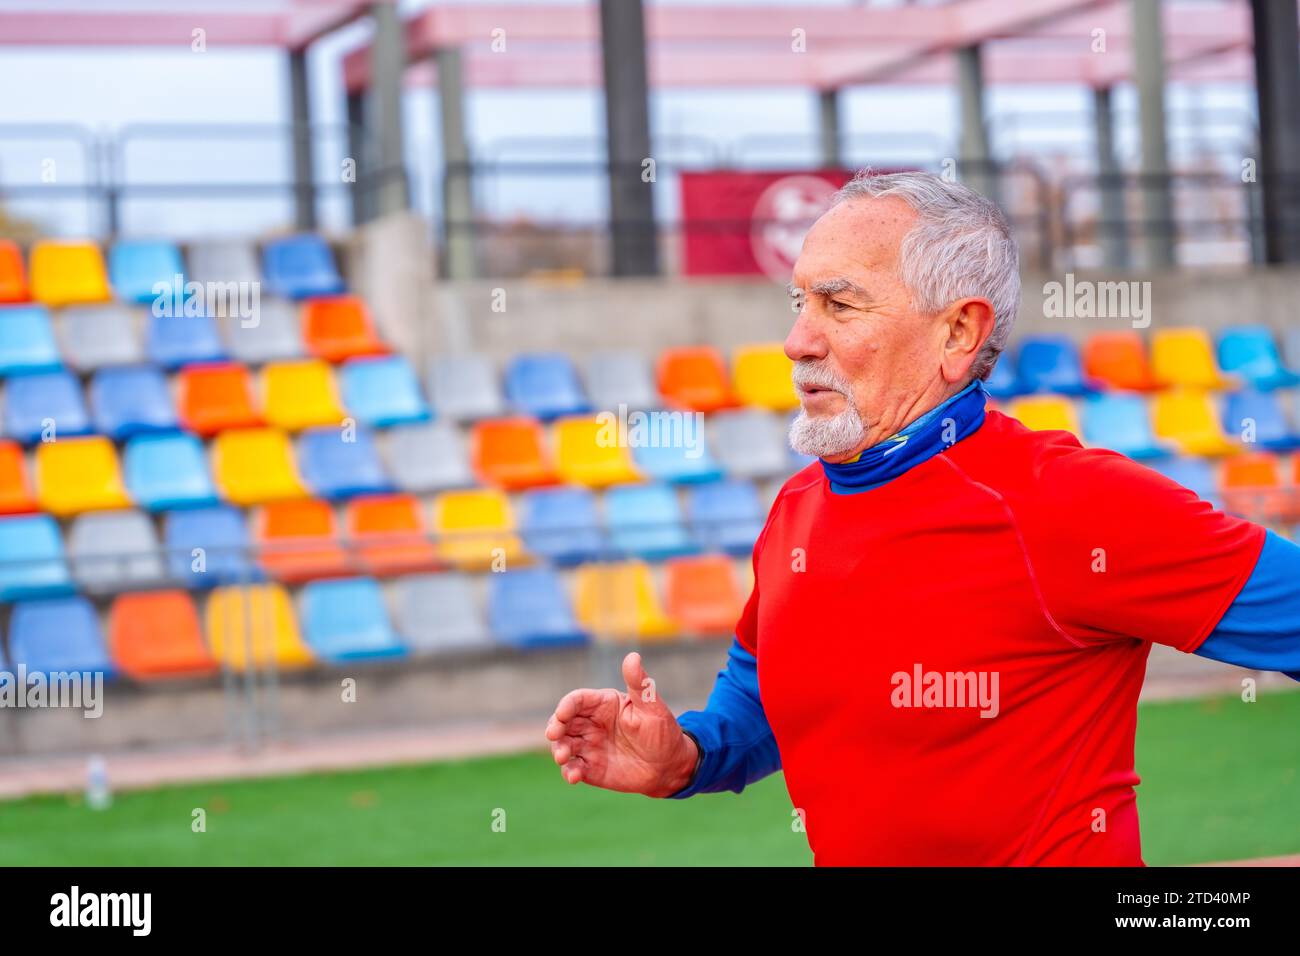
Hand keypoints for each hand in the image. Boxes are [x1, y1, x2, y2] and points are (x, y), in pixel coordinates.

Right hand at [545, 652, 698, 796]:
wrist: (669, 766)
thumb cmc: (662, 731)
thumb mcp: (652, 707)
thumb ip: (639, 684)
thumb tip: (633, 656)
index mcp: (603, 704)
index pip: (578, 700)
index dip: (566, 705)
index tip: (562, 714)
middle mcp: (591, 723)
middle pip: (563, 721)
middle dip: (555, 727)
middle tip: (554, 734)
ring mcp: (589, 746)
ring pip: (564, 744)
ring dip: (558, 749)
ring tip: (563, 757)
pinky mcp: (590, 768)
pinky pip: (573, 768)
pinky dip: (569, 772)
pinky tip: (573, 776)